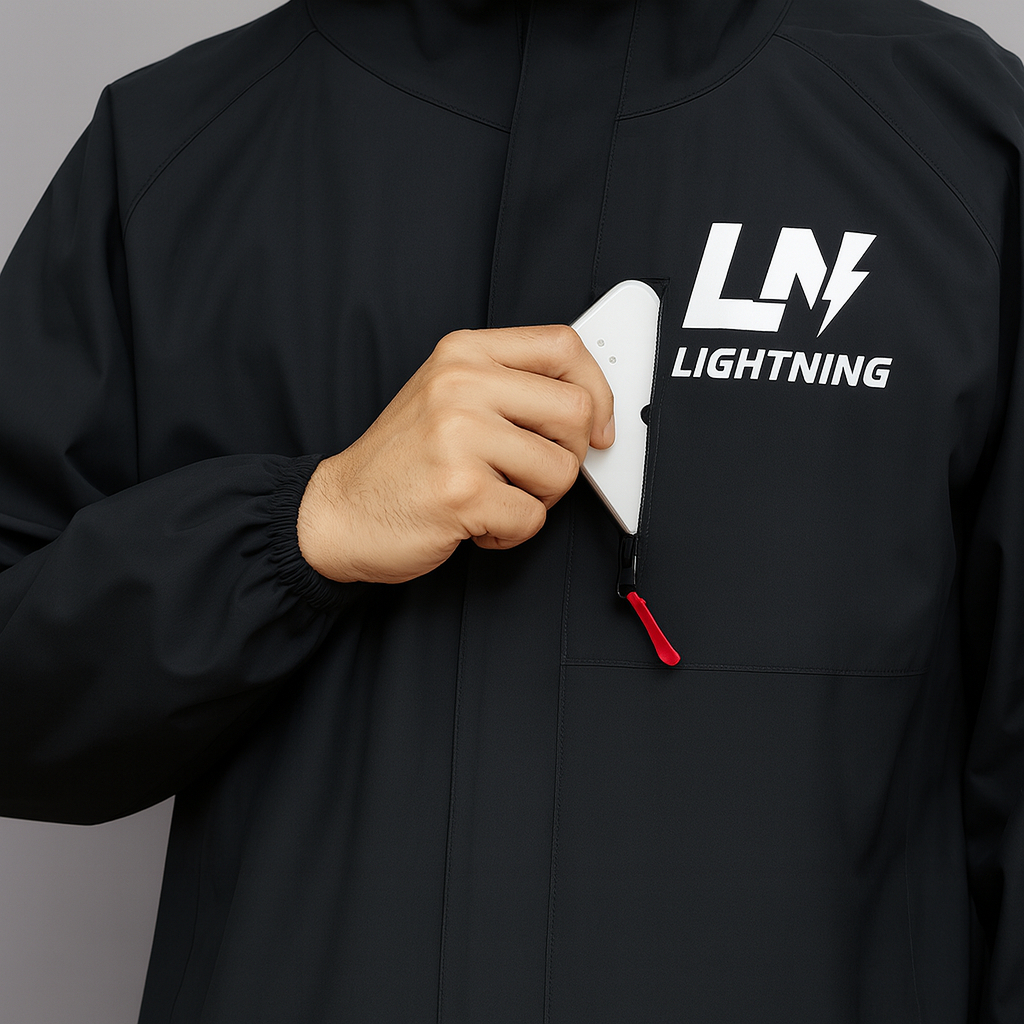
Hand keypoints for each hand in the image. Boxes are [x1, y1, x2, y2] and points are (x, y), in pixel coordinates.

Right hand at [296, 325, 614, 583]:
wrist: (338, 511)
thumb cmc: (402, 460)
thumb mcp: (447, 396)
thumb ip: (511, 388)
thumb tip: (591, 407)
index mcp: (463, 352)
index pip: (564, 346)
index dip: (597, 390)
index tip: (597, 426)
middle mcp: (460, 384)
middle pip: (576, 410)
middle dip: (567, 456)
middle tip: (531, 473)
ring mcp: (458, 435)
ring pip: (561, 470)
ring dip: (537, 500)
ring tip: (494, 497)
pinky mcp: (461, 490)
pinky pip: (531, 517)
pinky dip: (511, 533)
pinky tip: (477, 523)